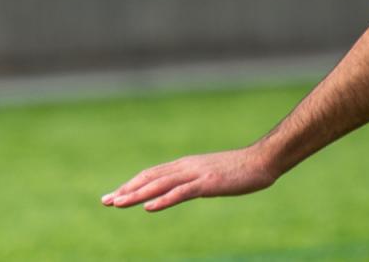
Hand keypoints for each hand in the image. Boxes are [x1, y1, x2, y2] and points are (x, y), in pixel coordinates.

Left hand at [101, 146, 278, 211]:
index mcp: (186, 165)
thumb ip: (195, 181)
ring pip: (160, 184)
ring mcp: (197, 174)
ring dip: (137, 194)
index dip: (132, 184)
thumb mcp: (212, 175)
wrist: (263, 160)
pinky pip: (181, 192)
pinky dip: (163, 199)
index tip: (113, 196)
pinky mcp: (208, 183)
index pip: (152, 174)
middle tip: (105, 201)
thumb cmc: (241, 169)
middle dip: (127, 190)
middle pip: (150, 178)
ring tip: (118, 203)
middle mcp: (187, 167)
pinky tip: (150, 207)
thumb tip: (182, 190)